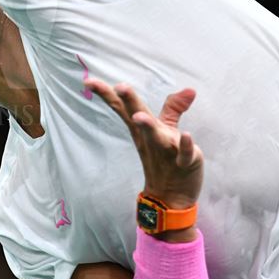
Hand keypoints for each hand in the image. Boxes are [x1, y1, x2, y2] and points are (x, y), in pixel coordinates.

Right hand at [85, 79, 203, 238]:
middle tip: (119, 87)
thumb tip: (190, 89)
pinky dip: (186, 146)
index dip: (106, 93)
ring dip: (148, 125)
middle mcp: (149, 137)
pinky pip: (184, 155)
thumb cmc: (165, 158)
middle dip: (129, 101)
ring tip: (139, 117)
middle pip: (136, 116)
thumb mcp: (166, 130)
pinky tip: (188, 135)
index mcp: (141, 128)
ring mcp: (165, 150)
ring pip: (156, 135)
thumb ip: (174, 108)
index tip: (87, 81)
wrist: (171, 197)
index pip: (121, 107)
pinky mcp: (184, 163)